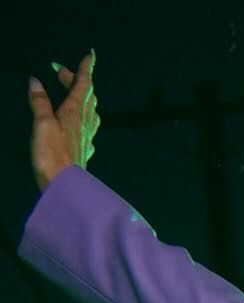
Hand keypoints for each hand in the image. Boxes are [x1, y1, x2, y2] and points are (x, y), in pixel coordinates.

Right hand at [28, 49, 99, 191]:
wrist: (66, 188)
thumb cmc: (53, 156)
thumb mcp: (42, 124)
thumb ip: (39, 102)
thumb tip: (35, 82)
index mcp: (75, 112)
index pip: (83, 85)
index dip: (85, 69)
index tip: (90, 55)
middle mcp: (84, 124)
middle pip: (86, 96)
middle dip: (77, 81)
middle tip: (62, 72)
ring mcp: (86, 138)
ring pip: (89, 112)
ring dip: (82, 98)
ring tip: (73, 93)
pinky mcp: (83, 151)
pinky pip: (87, 128)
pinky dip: (82, 118)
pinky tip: (80, 124)